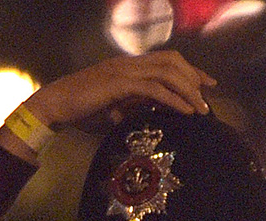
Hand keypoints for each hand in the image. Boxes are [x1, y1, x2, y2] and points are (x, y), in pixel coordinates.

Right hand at [22, 51, 213, 132]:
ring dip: (188, 90)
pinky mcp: (119, 84)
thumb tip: (153, 116)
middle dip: (194, 77)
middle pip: (173, 61)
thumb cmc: (82, 111)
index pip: (167, 61)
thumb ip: (134, 107)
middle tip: (209, 97)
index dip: (190, 71)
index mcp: (130, 67)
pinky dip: (173, 99)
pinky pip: (153, 88)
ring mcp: (124, 71)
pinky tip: (185, 111)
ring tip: (201, 109)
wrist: (56, 106)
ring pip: (167, 72)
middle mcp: (130, 64)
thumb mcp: (115, 110)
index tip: (207, 85)